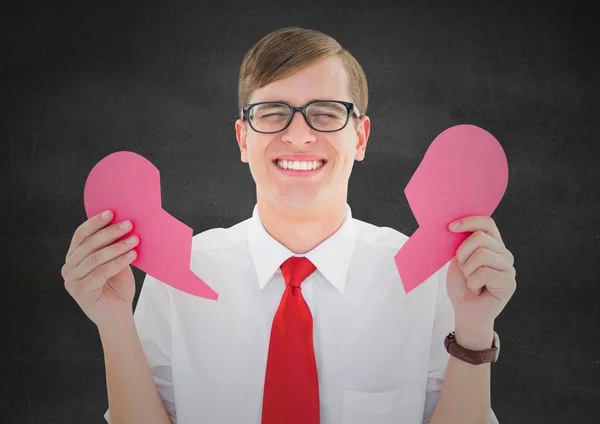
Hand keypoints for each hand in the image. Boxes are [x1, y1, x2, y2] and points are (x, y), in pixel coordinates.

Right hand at [62, 210, 138, 329]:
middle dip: (110, 232)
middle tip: (129, 224)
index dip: (95, 222)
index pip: (80, 235)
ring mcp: (72, 281)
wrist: (118, 314)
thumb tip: (124, 223)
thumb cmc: (117, 286)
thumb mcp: (115, 261)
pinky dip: (118, 262)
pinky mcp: (80, 292)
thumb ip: (113, 245)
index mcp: (74, 257)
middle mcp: (69, 267)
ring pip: (95, 258)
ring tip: (135, 239)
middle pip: (88, 245)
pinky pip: (101, 272)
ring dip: (117, 246)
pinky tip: (132, 255)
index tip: (112, 212)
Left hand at [446, 216, 516, 346]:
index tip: (451, 228)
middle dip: (463, 253)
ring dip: (468, 270)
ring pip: (482, 255)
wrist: (466, 311)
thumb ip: (461, 245)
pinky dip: (473, 283)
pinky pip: (484, 273)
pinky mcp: (509, 282)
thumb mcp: (457, 261)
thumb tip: (456, 228)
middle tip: (462, 269)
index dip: (469, 222)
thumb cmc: (462, 286)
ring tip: (470, 280)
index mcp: (492, 244)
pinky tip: (477, 289)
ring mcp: (508, 267)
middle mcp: (503, 253)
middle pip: (481, 238)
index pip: (486, 223)